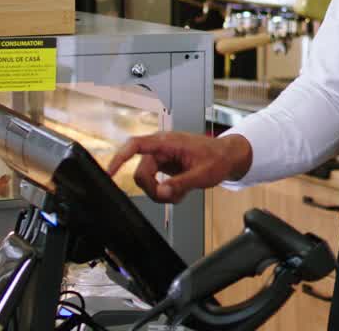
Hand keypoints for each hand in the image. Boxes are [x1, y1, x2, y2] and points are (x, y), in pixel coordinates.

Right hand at [107, 132, 252, 203]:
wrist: (228, 156)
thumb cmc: (218, 158)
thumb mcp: (202, 174)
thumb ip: (180, 184)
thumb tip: (161, 192)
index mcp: (168, 142)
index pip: (136, 145)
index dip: (119, 158)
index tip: (109, 172)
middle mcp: (161, 148)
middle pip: (141, 173)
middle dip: (154, 190)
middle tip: (171, 197)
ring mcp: (162, 157)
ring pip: (147, 180)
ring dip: (161, 192)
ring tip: (180, 193)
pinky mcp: (164, 166)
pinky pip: (155, 183)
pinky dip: (165, 191)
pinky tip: (180, 190)